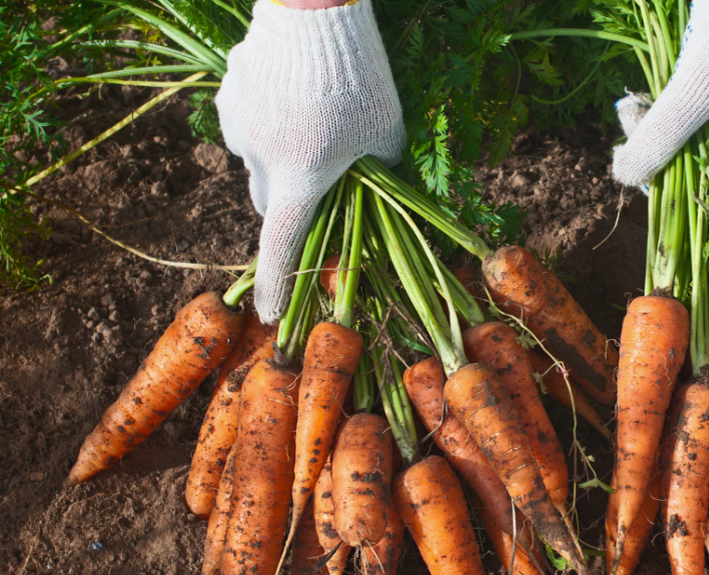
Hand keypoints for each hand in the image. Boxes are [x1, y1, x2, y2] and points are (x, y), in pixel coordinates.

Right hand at [216, 0, 403, 322]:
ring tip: (313, 120)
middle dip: (292, 203)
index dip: (275, 285)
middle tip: (322, 182)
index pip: (282, 245)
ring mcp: (238, 126)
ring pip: (257, 160)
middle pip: (270, 202)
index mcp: (300, 179)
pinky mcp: (228, 94)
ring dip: (282, 158)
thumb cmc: (362, 78)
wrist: (316, 12)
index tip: (267, 316)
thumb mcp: (386, 133)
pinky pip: (248, 122)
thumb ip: (379, 170)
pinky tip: (294, 93)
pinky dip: (268, 121)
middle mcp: (260, 160)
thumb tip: (373, 187)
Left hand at [612, 0, 708, 214]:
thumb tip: (625, 175)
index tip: (678, 212)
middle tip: (634, 149)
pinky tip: (643, 94)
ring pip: (698, 129)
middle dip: (670, 162)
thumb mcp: (690, 93)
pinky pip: (694, 101)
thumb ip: (659, 138)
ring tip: (632, 112)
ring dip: (661, 128)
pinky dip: (668, 102)